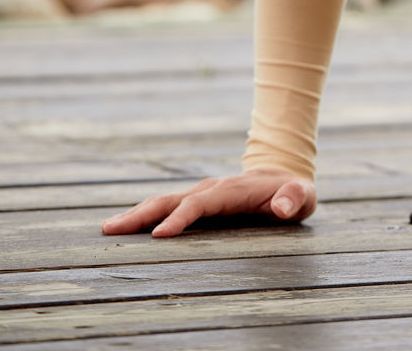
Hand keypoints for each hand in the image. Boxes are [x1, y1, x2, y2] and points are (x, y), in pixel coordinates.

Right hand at [100, 168, 315, 236]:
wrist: (284, 175)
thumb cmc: (293, 191)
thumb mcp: (303, 195)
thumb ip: (295, 198)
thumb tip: (283, 206)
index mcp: (232, 190)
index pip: (200, 204)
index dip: (181, 218)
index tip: (159, 235)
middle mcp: (211, 189)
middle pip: (171, 199)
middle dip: (142, 214)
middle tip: (111, 228)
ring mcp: (202, 194)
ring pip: (164, 201)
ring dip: (136, 214)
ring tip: (108, 227)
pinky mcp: (197, 201)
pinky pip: (167, 207)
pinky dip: (145, 215)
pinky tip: (126, 227)